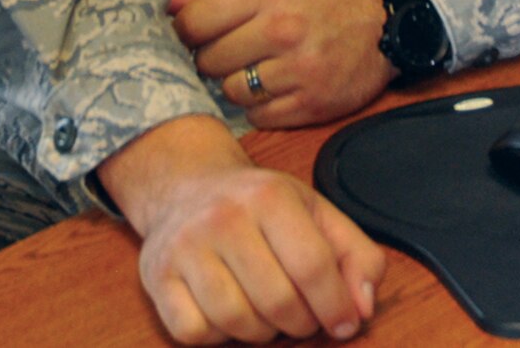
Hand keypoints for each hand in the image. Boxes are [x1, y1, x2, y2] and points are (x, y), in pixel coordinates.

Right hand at [99, 114, 386, 343]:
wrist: (185, 187)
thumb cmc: (259, 206)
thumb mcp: (315, 212)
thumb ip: (355, 255)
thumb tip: (362, 308)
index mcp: (270, 196)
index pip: (313, 266)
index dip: (335, 304)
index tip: (344, 323)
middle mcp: (223, 217)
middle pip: (277, 301)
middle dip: (301, 323)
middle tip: (304, 317)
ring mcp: (185, 248)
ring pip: (236, 322)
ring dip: (262, 332)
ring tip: (269, 314)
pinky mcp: (157, 277)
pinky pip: (195, 333)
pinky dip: (219, 337)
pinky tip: (229, 314)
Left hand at [169, 0, 396, 127]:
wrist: (382, 27)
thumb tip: (168, 3)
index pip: (194, 22)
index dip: (185, 31)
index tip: (194, 34)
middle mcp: (283, 29)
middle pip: (208, 61)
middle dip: (212, 58)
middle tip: (233, 50)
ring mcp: (298, 70)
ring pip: (229, 92)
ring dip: (235, 84)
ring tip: (257, 68)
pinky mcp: (310, 104)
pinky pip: (256, 116)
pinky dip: (260, 106)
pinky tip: (276, 86)